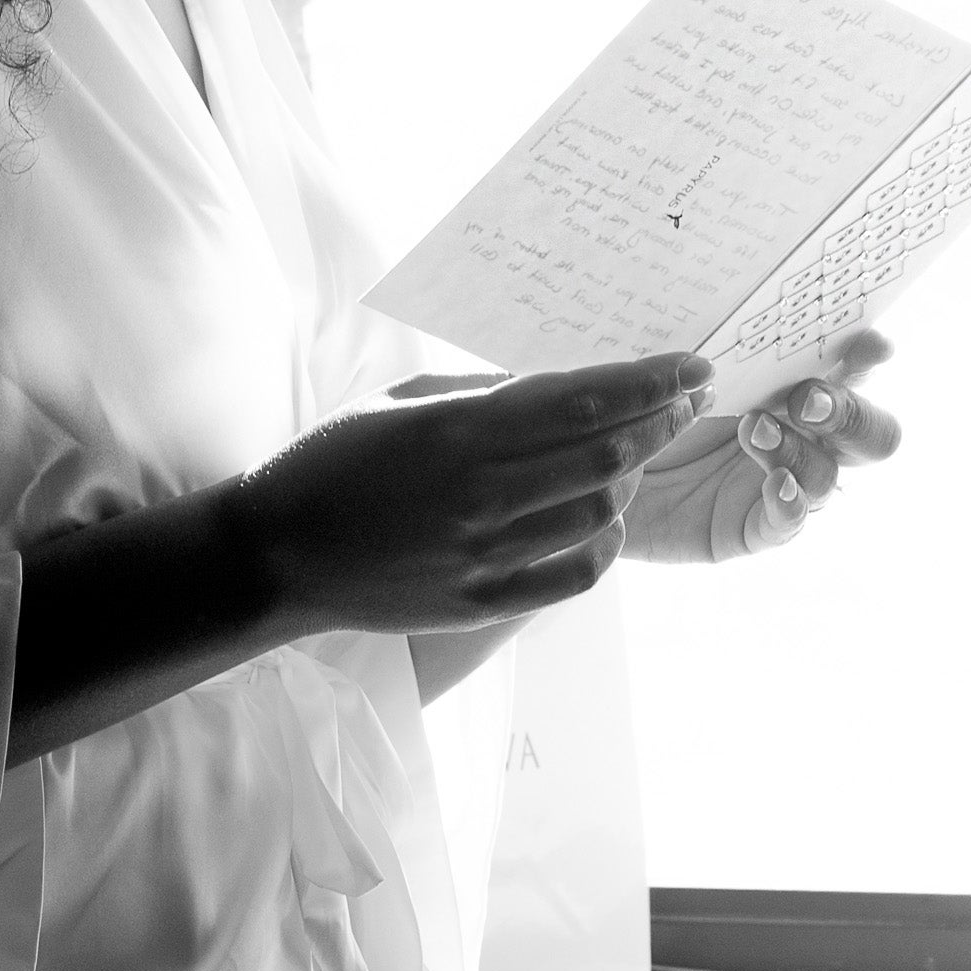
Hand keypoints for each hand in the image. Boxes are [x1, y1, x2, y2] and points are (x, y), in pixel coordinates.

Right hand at [231, 352, 708, 637]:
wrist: (278, 552)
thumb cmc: (335, 460)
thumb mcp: (402, 401)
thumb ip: (484, 392)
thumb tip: (561, 385)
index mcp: (459, 429)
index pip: (584, 401)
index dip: (650, 381)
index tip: (693, 367)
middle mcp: (479, 492)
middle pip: (606, 454)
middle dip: (661, 421)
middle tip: (688, 402)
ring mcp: (482, 553)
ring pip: (597, 512)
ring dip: (633, 479)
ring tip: (638, 455)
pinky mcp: (480, 602)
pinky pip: (574, 576)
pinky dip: (605, 544)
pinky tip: (605, 521)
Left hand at [624, 328, 899, 563]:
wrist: (594, 472)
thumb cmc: (638, 414)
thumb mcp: (669, 380)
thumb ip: (700, 365)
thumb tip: (712, 358)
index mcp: (789, 387)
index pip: (849, 370)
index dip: (867, 359)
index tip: (871, 346)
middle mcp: (801, 438)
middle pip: (869, 433)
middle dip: (850, 412)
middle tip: (806, 399)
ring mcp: (784, 485)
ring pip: (830, 476)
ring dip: (797, 449)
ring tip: (753, 431)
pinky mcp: (755, 529)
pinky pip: (790, 523)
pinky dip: (789, 503)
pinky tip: (776, 486)